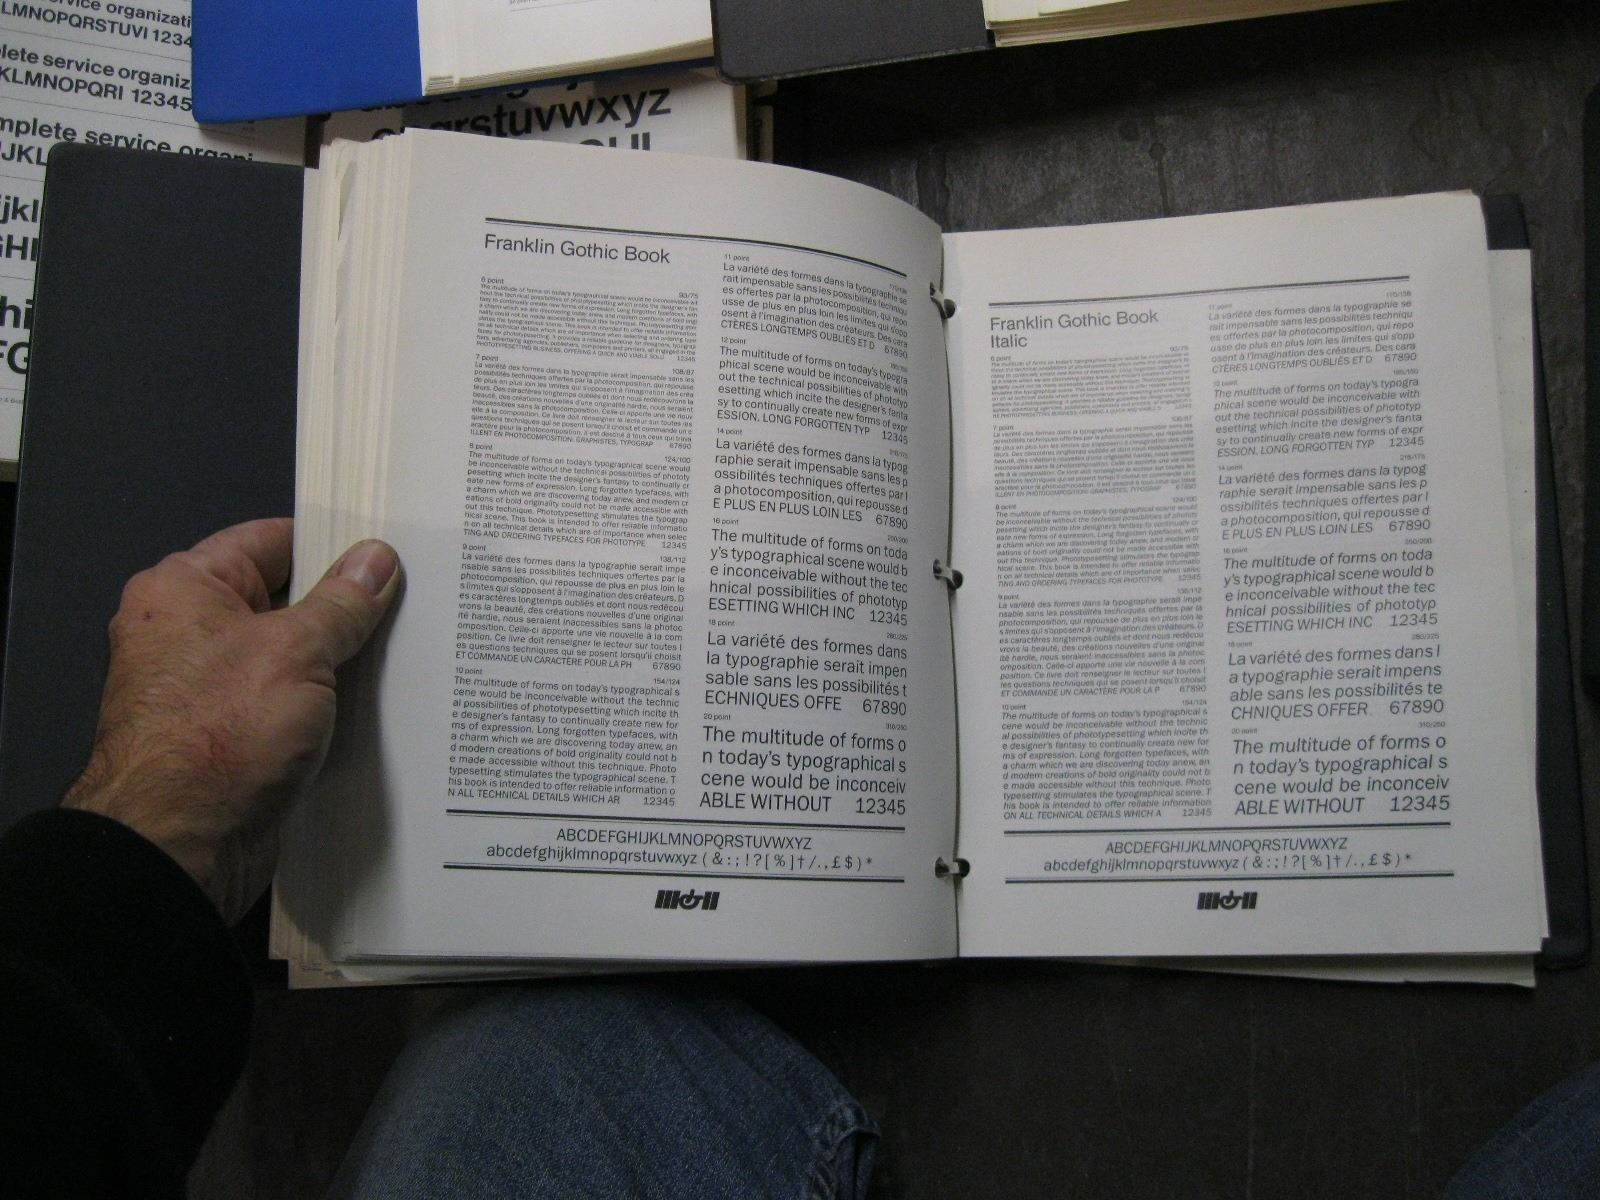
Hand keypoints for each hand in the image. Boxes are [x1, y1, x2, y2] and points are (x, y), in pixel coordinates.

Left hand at [62, 518, 400, 924]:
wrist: (180, 845)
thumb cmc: (224, 731)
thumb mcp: (296, 651)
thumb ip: (342, 603)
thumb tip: (377, 558)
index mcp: (183, 590)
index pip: (267, 541)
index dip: (330, 542)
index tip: (393, 547)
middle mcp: (188, 632)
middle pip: (282, 599)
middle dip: (345, 603)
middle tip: (420, 596)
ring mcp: (209, 689)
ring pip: (291, 656)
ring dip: (343, 658)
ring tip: (416, 646)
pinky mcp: (233, 738)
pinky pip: (290, 704)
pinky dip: (329, 703)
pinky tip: (384, 703)